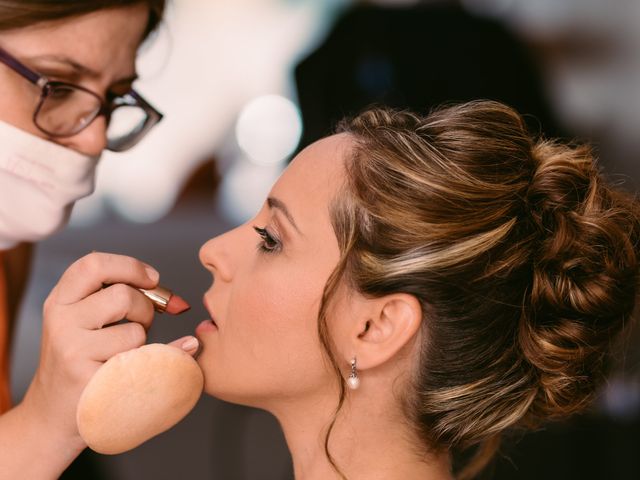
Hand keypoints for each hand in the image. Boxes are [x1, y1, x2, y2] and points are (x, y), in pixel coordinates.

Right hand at [20, 252, 197, 453]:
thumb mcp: (88, 321)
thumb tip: (180, 304)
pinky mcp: (88, 379)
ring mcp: (72, 350)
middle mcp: (61, 320)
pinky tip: (129, 371)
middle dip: (146, 308)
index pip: (94, 264)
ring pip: (134, 331)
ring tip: (127, 351)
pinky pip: (139, 363)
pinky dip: (146, 364)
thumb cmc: (83, 359)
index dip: (130, 267)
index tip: (152, 279)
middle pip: (123, 295)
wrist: (53, 413)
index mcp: (61, 299)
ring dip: (142, 341)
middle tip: (142, 324)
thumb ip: (126, 298)